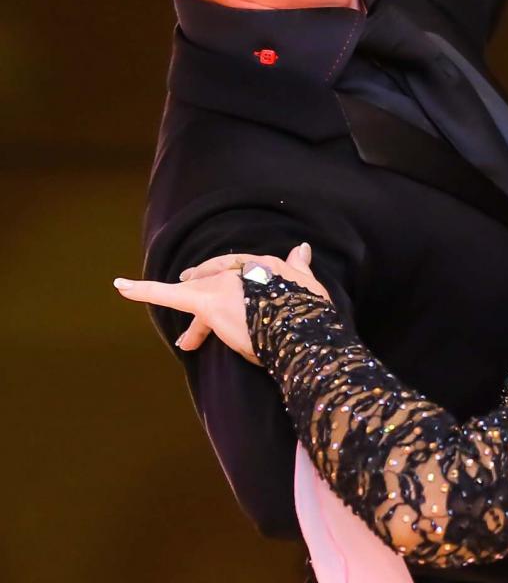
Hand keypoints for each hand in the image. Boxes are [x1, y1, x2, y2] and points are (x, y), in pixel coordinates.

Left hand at [113, 243, 329, 361]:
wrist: (302, 334)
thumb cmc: (309, 314)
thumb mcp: (307, 285)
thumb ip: (298, 267)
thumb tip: (302, 249)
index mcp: (266, 266)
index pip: (240, 266)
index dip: (227, 274)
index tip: (225, 286)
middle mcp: (243, 273)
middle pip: (215, 278)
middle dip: (201, 283)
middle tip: (188, 288)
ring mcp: (225, 288)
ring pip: (194, 291)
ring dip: (180, 298)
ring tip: (152, 298)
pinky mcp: (210, 305)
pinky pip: (168, 294)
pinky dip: (142, 289)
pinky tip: (122, 286)